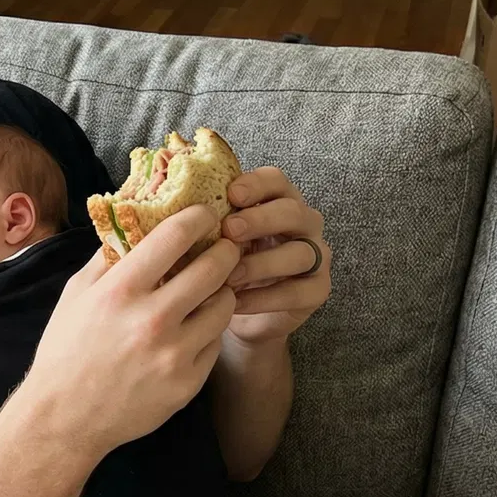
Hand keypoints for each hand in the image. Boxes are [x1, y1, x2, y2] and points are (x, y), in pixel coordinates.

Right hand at [16, 205, 241, 457]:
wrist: (66, 417)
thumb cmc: (66, 350)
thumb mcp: (76, 294)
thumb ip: (109, 257)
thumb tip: (136, 221)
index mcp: (121, 290)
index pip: (175, 236)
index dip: (198, 217)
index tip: (205, 214)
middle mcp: (152, 319)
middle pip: (215, 267)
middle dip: (225, 250)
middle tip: (224, 247)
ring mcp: (174, 353)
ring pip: (225, 304)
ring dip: (222, 291)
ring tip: (210, 289)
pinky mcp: (188, 381)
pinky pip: (215, 341)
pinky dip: (209, 328)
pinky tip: (194, 327)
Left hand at [219, 168, 330, 346]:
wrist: (239, 315)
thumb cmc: (225, 265)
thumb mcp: (215, 240)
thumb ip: (207, 223)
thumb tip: (177, 210)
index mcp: (278, 201)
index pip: (276, 181)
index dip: (256, 184)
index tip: (231, 194)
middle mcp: (303, 224)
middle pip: (292, 212)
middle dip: (260, 219)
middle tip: (229, 231)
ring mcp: (316, 256)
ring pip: (300, 253)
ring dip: (261, 263)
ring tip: (229, 276)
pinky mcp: (318, 289)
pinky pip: (297, 291)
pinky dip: (265, 298)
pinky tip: (236, 302)